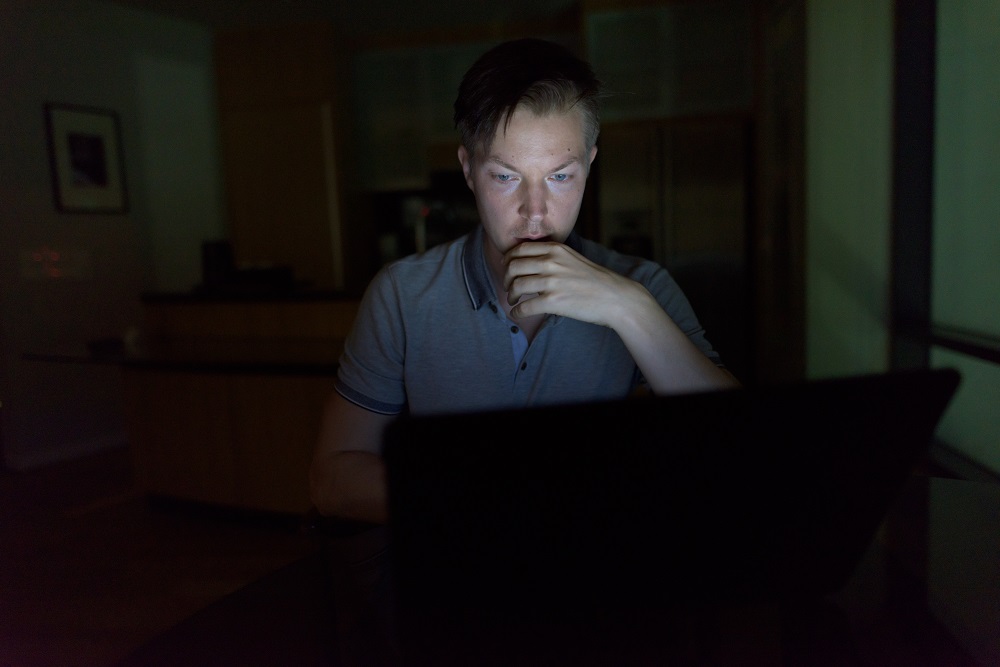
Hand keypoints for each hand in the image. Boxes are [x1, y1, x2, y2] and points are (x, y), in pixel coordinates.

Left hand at [502, 241, 644, 325]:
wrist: (615, 297)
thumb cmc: (595, 280)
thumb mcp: (572, 258)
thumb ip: (552, 257)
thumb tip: (529, 263)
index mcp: (555, 249)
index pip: (519, 250)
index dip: (508, 260)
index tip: (507, 269)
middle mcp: (551, 262)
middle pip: (513, 266)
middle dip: (506, 278)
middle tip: (509, 287)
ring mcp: (552, 281)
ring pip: (516, 286)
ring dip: (510, 295)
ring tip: (514, 301)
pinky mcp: (554, 301)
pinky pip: (524, 307)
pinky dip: (516, 312)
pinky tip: (517, 314)